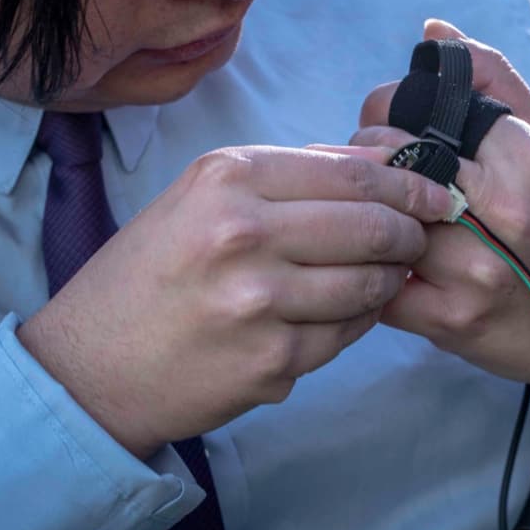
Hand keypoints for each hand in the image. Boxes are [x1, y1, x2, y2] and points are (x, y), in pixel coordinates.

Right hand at [18, 146, 452, 457]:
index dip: (411, 183)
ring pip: (371, 284)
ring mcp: (260, 302)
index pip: (354, 173)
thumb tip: (383, 163)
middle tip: (419, 238)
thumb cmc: (152, 273)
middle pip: (374, 226)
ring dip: (390, 280)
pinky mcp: (273, 360)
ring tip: (383, 276)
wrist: (92, 366)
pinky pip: (349, 333)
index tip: (437, 193)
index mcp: (228, 179)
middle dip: (412, 233)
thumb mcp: (203, 197)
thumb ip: (291, 175)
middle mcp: (245, 234)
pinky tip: (347, 312)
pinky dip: (361, 320)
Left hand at [340, 20, 529, 406]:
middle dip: (373, 159)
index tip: (392, 124)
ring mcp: (474, 273)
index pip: (421, 114)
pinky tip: (393, 261)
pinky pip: (380, 285)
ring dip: (372, 215)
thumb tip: (434, 34)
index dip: (390, 112)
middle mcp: (501, 215)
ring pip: (381, 223)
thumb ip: (495, 84)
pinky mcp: (450, 322)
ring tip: (386, 212)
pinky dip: (375, 269)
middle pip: (393, 164)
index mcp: (528, 161)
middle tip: (381, 167)